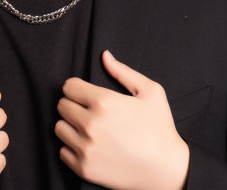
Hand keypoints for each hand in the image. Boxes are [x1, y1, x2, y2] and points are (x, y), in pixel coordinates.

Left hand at [55, 50, 188, 189]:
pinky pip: (63, 151)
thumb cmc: (160, 128)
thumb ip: (123, 71)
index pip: (68, 87)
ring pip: (59, 128)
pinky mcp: (84, 168)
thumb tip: (104, 56)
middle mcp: (91, 124)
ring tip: (88, 129)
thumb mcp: (150, 91)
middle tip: (89, 111)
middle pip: (61, 106)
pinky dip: (73, 148)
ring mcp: (86, 148)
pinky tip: (89, 146)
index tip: (85, 94)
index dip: (77, 88)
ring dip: (71, 126)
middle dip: (73, 105)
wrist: (166, 170)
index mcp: (104, 101)